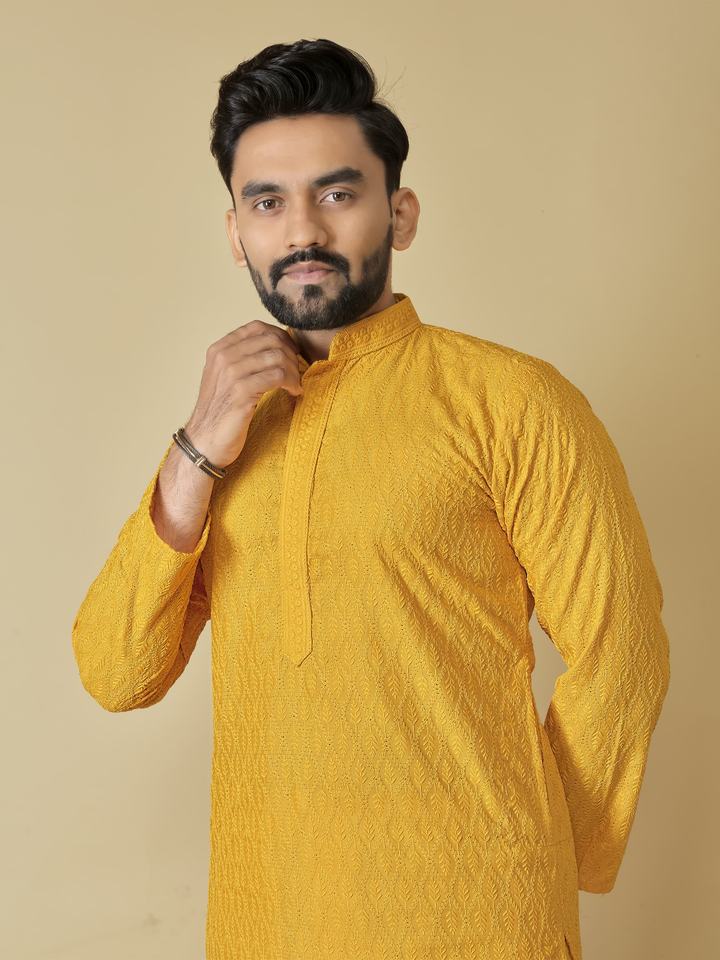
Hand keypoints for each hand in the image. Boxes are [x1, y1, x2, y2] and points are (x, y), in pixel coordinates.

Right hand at [183, 319, 303, 468]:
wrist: (204, 441)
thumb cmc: (220, 412)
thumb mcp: (225, 378)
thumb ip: (242, 359)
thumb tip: (274, 346)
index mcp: (219, 349)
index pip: (257, 327)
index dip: (281, 337)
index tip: (291, 353)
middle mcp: (223, 357)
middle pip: (270, 340)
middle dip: (290, 355)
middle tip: (296, 372)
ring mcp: (231, 373)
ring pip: (277, 357)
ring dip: (293, 371)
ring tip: (295, 385)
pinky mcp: (241, 392)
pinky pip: (278, 376)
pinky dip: (292, 383)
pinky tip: (294, 392)